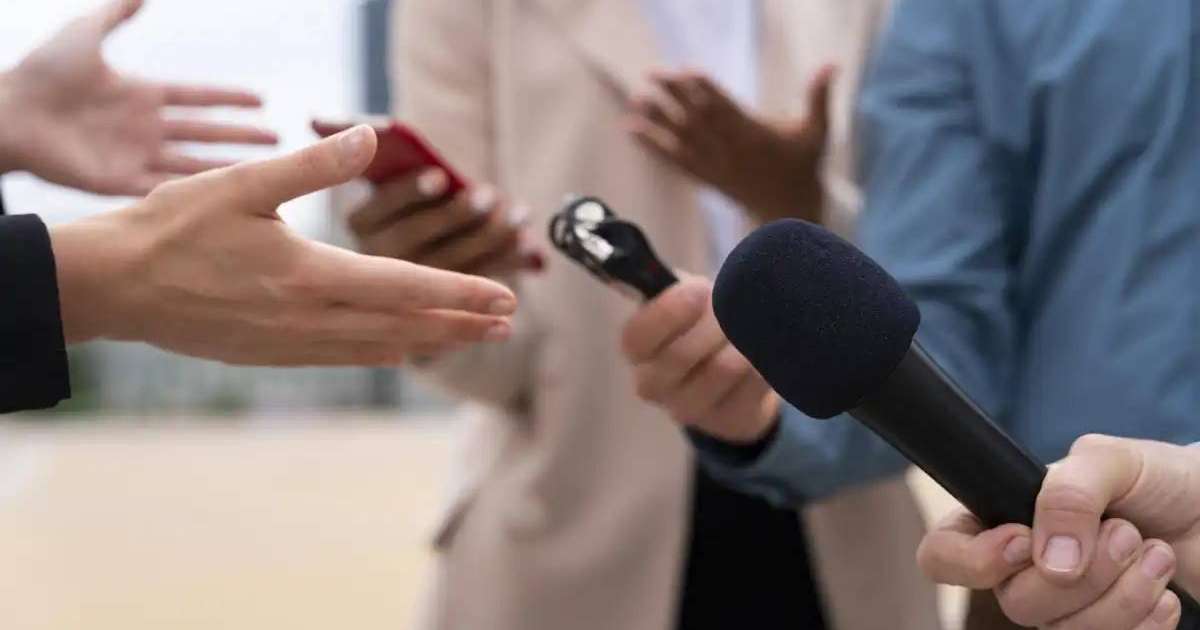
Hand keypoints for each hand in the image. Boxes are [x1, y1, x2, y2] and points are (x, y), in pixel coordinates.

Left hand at [0, 0, 276, 195]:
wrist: (7, 114)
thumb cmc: (40, 72)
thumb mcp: (84, 33)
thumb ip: (117, 13)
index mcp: (141, 95)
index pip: (198, 97)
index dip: (229, 98)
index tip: (262, 100)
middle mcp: (145, 128)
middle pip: (206, 132)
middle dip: (243, 136)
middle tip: (280, 138)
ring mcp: (135, 156)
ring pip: (195, 164)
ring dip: (229, 167)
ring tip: (264, 169)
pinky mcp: (120, 183)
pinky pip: (165, 189)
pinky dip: (193, 192)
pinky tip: (223, 195)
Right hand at [49, 125, 516, 365]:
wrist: (115, 286)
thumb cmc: (174, 228)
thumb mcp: (243, 184)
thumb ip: (313, 164)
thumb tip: (370, 136)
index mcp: (310, 275)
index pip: (406, 287)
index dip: (462, 292)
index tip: (506, 297)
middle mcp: (309, 319)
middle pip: (405, 326)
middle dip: (461, 324)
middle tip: (508, 323)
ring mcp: (292, 344)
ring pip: (379, 348)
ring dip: (430, 341)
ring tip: (471, 337)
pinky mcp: (273, 355)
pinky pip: (345, 357)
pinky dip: (384, 352)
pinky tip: (401, 349)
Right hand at [620, 277, 778, 441]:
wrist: (733, 366)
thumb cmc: (700, 319)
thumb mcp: (684, 295)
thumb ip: (681, 289)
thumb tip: (693, 286)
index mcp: (637, 349)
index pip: (637, 337)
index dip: (668, 312)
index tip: (700, 289)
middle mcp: (653, 384)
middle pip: (683, 354)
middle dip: (716, 321)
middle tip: (735, 303)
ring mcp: (688, 409)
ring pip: (723, 368)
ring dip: (744, 337)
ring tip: (751, 324)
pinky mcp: (728, 420)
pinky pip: (754, 382)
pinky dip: (765, 357)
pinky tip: (763, 349)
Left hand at [626, 65, 834, 223]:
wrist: (789, 215)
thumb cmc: (804, 169)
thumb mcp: (817, 132)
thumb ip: (819, 97)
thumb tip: (832, 64)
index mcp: (755, 136)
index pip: (726, 108)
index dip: (706, 90)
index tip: (687, 72)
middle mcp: (731, 150)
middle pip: (698, 119)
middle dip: (673, 96)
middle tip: (651, 73)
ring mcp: (716, 166)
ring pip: (682, 139)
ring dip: (657, 119)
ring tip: (636, 100)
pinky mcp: (706, 178)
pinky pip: (675, 161)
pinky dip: (654, 145)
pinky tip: (633, 130)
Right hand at [917, 435, 1199, 628]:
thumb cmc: (1156, 477)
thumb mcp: (1110, 460)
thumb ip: (1068, 495)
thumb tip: (1049, 562)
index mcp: (1001, 519)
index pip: (942, 555)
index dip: (974, 561)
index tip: (1026, 543)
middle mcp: (1022, 570)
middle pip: (1016, 602)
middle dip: (1084, 573)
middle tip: (1125, 532)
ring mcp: (1063, 609)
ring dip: (1124, 596)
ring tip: (1154, 554)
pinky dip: (1145, 624)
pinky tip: (1163, 593)